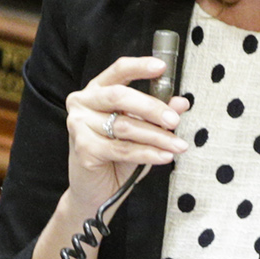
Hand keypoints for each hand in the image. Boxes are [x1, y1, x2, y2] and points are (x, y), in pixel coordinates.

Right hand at [61, 55, 189, 216]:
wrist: (98, 192)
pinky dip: (148, 153)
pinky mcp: (83, 148)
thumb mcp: (141, 131)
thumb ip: (157, 115)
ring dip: (157, 136)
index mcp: (97, 91)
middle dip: (152, 108)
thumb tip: (180, 103)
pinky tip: (164, 156)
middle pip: (119, 96)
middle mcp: (83, 102)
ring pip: (125, 125)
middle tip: (175, 120)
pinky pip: (122, 148)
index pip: (118, 71)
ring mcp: (79, 124)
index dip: (139, 67)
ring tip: (178, 145)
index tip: (161, 68)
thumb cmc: (117, 157)